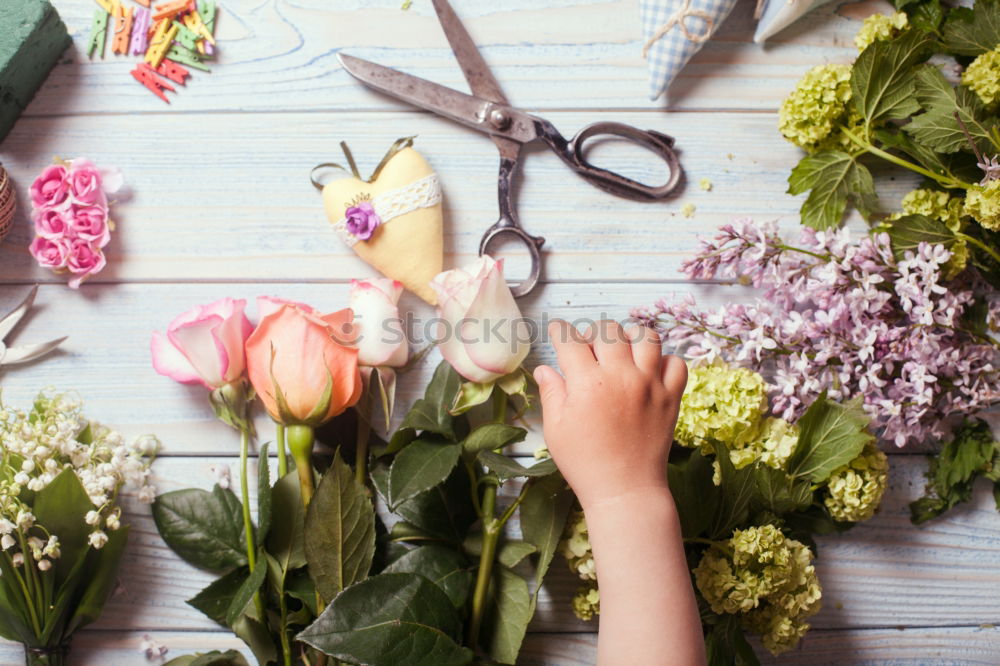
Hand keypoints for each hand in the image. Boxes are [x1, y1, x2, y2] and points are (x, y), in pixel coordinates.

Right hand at [533, 319, 687, 509]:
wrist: (625, 490)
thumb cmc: (585, 463)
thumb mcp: (556, 429)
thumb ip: (551, 393)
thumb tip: (545, 369)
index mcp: (588, 383)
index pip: (570, 341)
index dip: (559, 331)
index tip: (557, 331)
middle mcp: (621, 376)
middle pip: (608, 330)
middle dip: (593, 331)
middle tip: (588, 345)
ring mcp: (650, 384)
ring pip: (646, 337)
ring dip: (629, 337)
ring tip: (621, 349)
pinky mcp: (671, 398)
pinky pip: (676, 363)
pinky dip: (664, 360)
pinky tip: (649, 370)